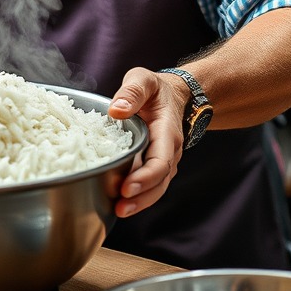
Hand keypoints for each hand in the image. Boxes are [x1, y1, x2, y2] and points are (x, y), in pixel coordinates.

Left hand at [107, 68, 188, 219]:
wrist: (173, 95)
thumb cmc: (155, 89)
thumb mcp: (143, 80)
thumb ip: (131, 92)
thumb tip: (116, 110)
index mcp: (167, 131)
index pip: (161, 160)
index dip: (145, 176)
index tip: (127, 186)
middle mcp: (169, 150)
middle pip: (160, 181)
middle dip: (142, 197)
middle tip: (120, 207)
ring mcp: (163, 159)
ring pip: (156, 187)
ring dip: (140, 201)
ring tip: (118, 210)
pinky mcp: (153, 164)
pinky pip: (149, 184)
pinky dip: (138, 195)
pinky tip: (118, 202)